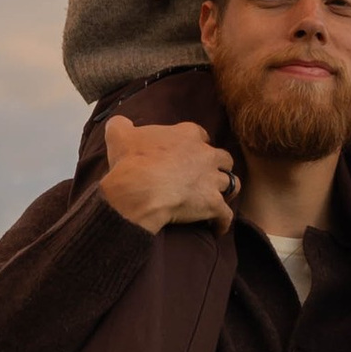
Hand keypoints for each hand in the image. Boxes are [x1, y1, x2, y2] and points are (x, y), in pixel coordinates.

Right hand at [97, 113, 236, 236]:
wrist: (139, 189)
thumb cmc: (131, 161)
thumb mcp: (119, 135)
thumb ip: (121, 125)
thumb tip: (119, 123)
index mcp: (187, 134)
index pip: (201, 135)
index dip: (197, 145)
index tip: (190, 152)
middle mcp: (206, 155)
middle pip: (223, 158)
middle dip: (218, 166)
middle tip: (206, 176)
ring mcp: (212, 180)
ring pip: (231, 184)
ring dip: (225, 191)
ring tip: (218, 198)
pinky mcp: (213, 205)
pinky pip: (225, 216)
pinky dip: (222, 222)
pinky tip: (217, 228)